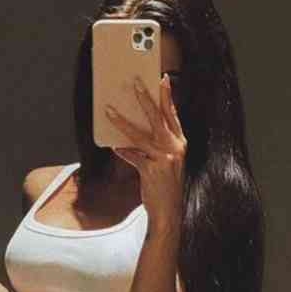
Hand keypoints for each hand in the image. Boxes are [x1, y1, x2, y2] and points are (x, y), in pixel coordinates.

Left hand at [105, 74, 186, 234]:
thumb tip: (132, 137)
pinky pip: (132, 156)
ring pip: (140, 135)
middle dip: (146, 98)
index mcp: (181, 143)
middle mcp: (175, 148)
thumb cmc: (166, 187)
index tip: (162, 79)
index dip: (168, 97)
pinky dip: (123, 151)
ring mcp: (163, 158)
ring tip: (110, 110)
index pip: (173, 115)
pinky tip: (114, 146)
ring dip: (123, 122)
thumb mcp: (167, 163)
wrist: (168, 212)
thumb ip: (155, 147)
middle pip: (158, 118)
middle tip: (136, 83)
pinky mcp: (151, 170)